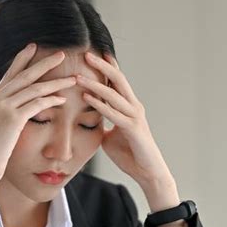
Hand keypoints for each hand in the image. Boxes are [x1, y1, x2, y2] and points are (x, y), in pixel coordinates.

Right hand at [0, 44, 76, 183]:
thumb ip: (2, 117)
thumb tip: (13, 113)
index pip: (9, 75)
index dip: (22, 60)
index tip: (33, 48)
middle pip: (24, 75)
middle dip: (44, 63)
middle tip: (61, 54)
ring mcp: (4, 107)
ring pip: (34, 88)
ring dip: (55, 83)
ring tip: (72, 78)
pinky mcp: (13, 118)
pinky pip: (37, 104)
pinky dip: (51, 100)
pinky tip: (63, 100)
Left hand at [75, 51, 172, 186]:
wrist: (147, 172)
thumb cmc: (130, 155)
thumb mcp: (111, 137)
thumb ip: (102, 124)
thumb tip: (88, 121)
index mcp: (130, 106)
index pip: (118, 82)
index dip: (107, 67)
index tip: (93, 54)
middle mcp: (134, 107)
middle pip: (118, 80)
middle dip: (102, 66)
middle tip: (86, 53)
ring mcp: (135, 117)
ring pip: (114, 94)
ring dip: (95, 84)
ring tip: (78, 76)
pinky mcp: (133, 129)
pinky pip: (114, 114)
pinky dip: (100, 104)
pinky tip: (87, 98)